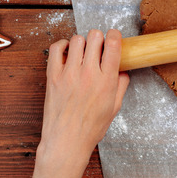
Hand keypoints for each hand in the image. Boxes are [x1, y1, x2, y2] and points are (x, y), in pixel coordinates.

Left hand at [24, 29, 129, 177]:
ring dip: (82, 42)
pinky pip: (55, 49)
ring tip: (82, 51)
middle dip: (99, 38)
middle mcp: (88, 74)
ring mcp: (69, 74)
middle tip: (98, 46)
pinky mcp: (53, 76)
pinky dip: (62, 45)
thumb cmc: (90, 128)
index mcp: (106, 81)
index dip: (115, 36)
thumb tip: (123, 72)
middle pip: (95, 37)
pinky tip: (66, 51)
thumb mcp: (114, 108)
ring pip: (77, 40)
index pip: (113, 45)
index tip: (114, 37)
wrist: (66, 141)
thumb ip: (121, 87)